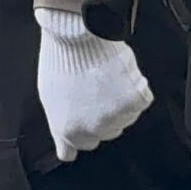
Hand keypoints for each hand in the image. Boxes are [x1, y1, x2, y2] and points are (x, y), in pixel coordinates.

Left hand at [36, 8, 155, 161]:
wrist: (76, 36)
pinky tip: (118, 75)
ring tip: (103, 78)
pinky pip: (140, 101)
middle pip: (106, 132)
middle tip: (92, 89)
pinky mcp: (135, 101)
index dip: (81, 127)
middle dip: (101, 114)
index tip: (82, 114)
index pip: (81, 146)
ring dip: (118, 101)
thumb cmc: (60, 62)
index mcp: (69, 131)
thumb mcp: (50, 99)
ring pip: (124, 117)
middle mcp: (94, 129)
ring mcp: (116, 116)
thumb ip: (61, 130)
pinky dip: (134, 89)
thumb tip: (66, 153)